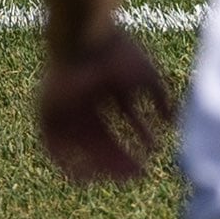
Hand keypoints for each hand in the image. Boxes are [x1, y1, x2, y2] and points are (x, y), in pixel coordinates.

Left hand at [38, 30, 176, 184]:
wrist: (81, 39)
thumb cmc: (116, 54)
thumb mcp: (145, 74)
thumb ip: (160, 98)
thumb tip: (174, 122)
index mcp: (107, 85)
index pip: (124, 118)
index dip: (139, 137)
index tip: (153, 153)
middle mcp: (86, 98)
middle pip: (104, 136)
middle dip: (123, 157)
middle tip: (141, 174)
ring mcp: (66, 106)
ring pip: (84, 144)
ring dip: (102, 164)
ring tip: (123, 177)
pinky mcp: (45, 114)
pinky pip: (54, 147)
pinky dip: (70, 164)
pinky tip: (88, 178)